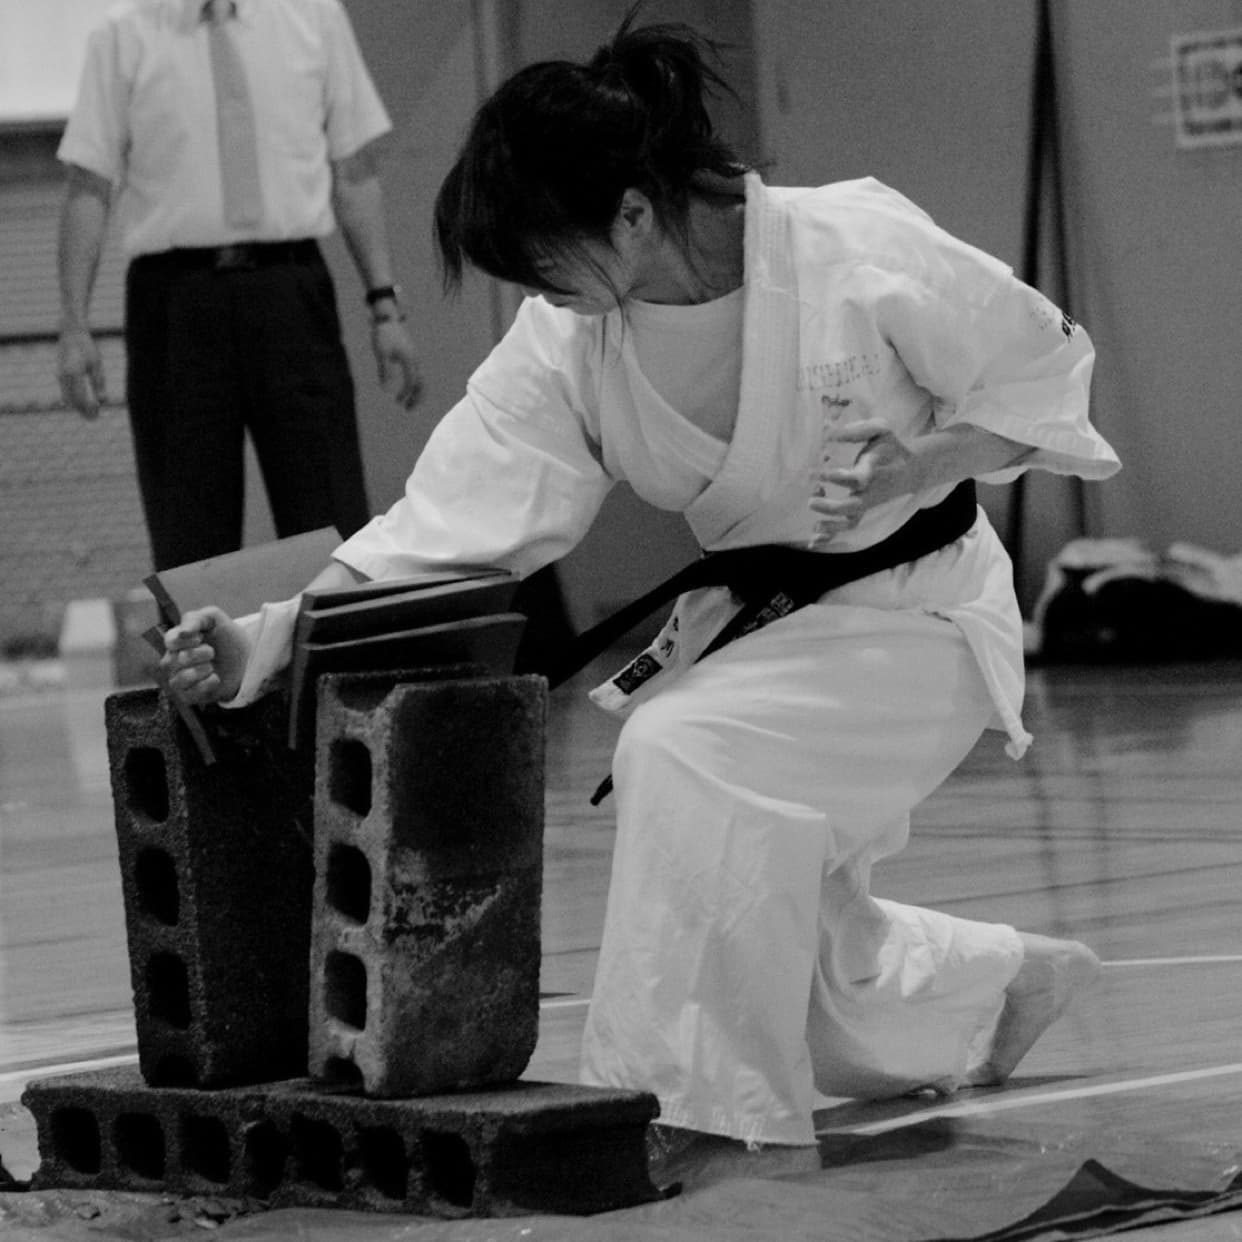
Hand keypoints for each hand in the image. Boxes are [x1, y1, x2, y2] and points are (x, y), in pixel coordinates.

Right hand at [57, 327, 106, 419]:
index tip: (98, 410)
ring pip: (67, 399)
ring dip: (78, 407)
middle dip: (83, 411)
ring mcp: (60, 376)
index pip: (80, 398)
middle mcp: (64, 376)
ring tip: (92, 412)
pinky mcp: (60, 375)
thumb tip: (103, 401)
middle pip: (72, 401)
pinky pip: (65, 393)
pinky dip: (74, 400)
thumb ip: (99, 383)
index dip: (88, 408)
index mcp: (74, 373)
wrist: (72, 334)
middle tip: (95, 417)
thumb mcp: (96, 364)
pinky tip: (85, 403)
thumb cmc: (87, 348)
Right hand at [161, 607, 250, 704]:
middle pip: (171, 661)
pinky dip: (207, 684)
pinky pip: (190, 694)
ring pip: (179, 679)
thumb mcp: (214, 619)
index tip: (201, 637)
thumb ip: (195, 618)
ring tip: (212, 666)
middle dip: (197, 655)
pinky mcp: (189, 696)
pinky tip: (216, 678)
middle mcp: (172, 661)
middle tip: (212, 652)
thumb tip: (183, 631)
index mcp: (175, 642)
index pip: (169, 641)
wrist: (247, 660)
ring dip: (200, 671)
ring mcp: (179, 680)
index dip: (185, 640)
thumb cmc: (227, 638)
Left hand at [371, 318, 421, 409]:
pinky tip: (405, 388)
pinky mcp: (412, 355)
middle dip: (417, 398)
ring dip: (416, 392)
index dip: (406, 393)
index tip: (397, 401)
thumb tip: (386, 390)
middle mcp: (415, 360)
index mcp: (409, 360)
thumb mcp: (382, 354)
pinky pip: (416, 373)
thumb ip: (386, 372)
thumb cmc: (383, 335)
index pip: (412, 382)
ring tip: (407, 402)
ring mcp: (415, 358)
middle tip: (408, 409)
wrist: (388, 318)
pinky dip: (414, 384)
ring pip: (420, 379)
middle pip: (422, 384)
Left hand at [808, 418, 924, 543]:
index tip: (814, 472)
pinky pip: (847, 527)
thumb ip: (857, 430)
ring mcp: (866, 504)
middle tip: (811, 500)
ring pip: (851, 522)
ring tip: (814, 526)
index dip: (834, 477)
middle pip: (852, 507)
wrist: (912, 469)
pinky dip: (830, 537)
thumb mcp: (880, 429)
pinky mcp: (862, 511)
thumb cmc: (890, 446)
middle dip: (830, 508)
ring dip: (831, 528)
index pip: (855, 479)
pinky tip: (812, 541)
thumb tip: (828, 432)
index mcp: (873, 471)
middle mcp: (870, 491)